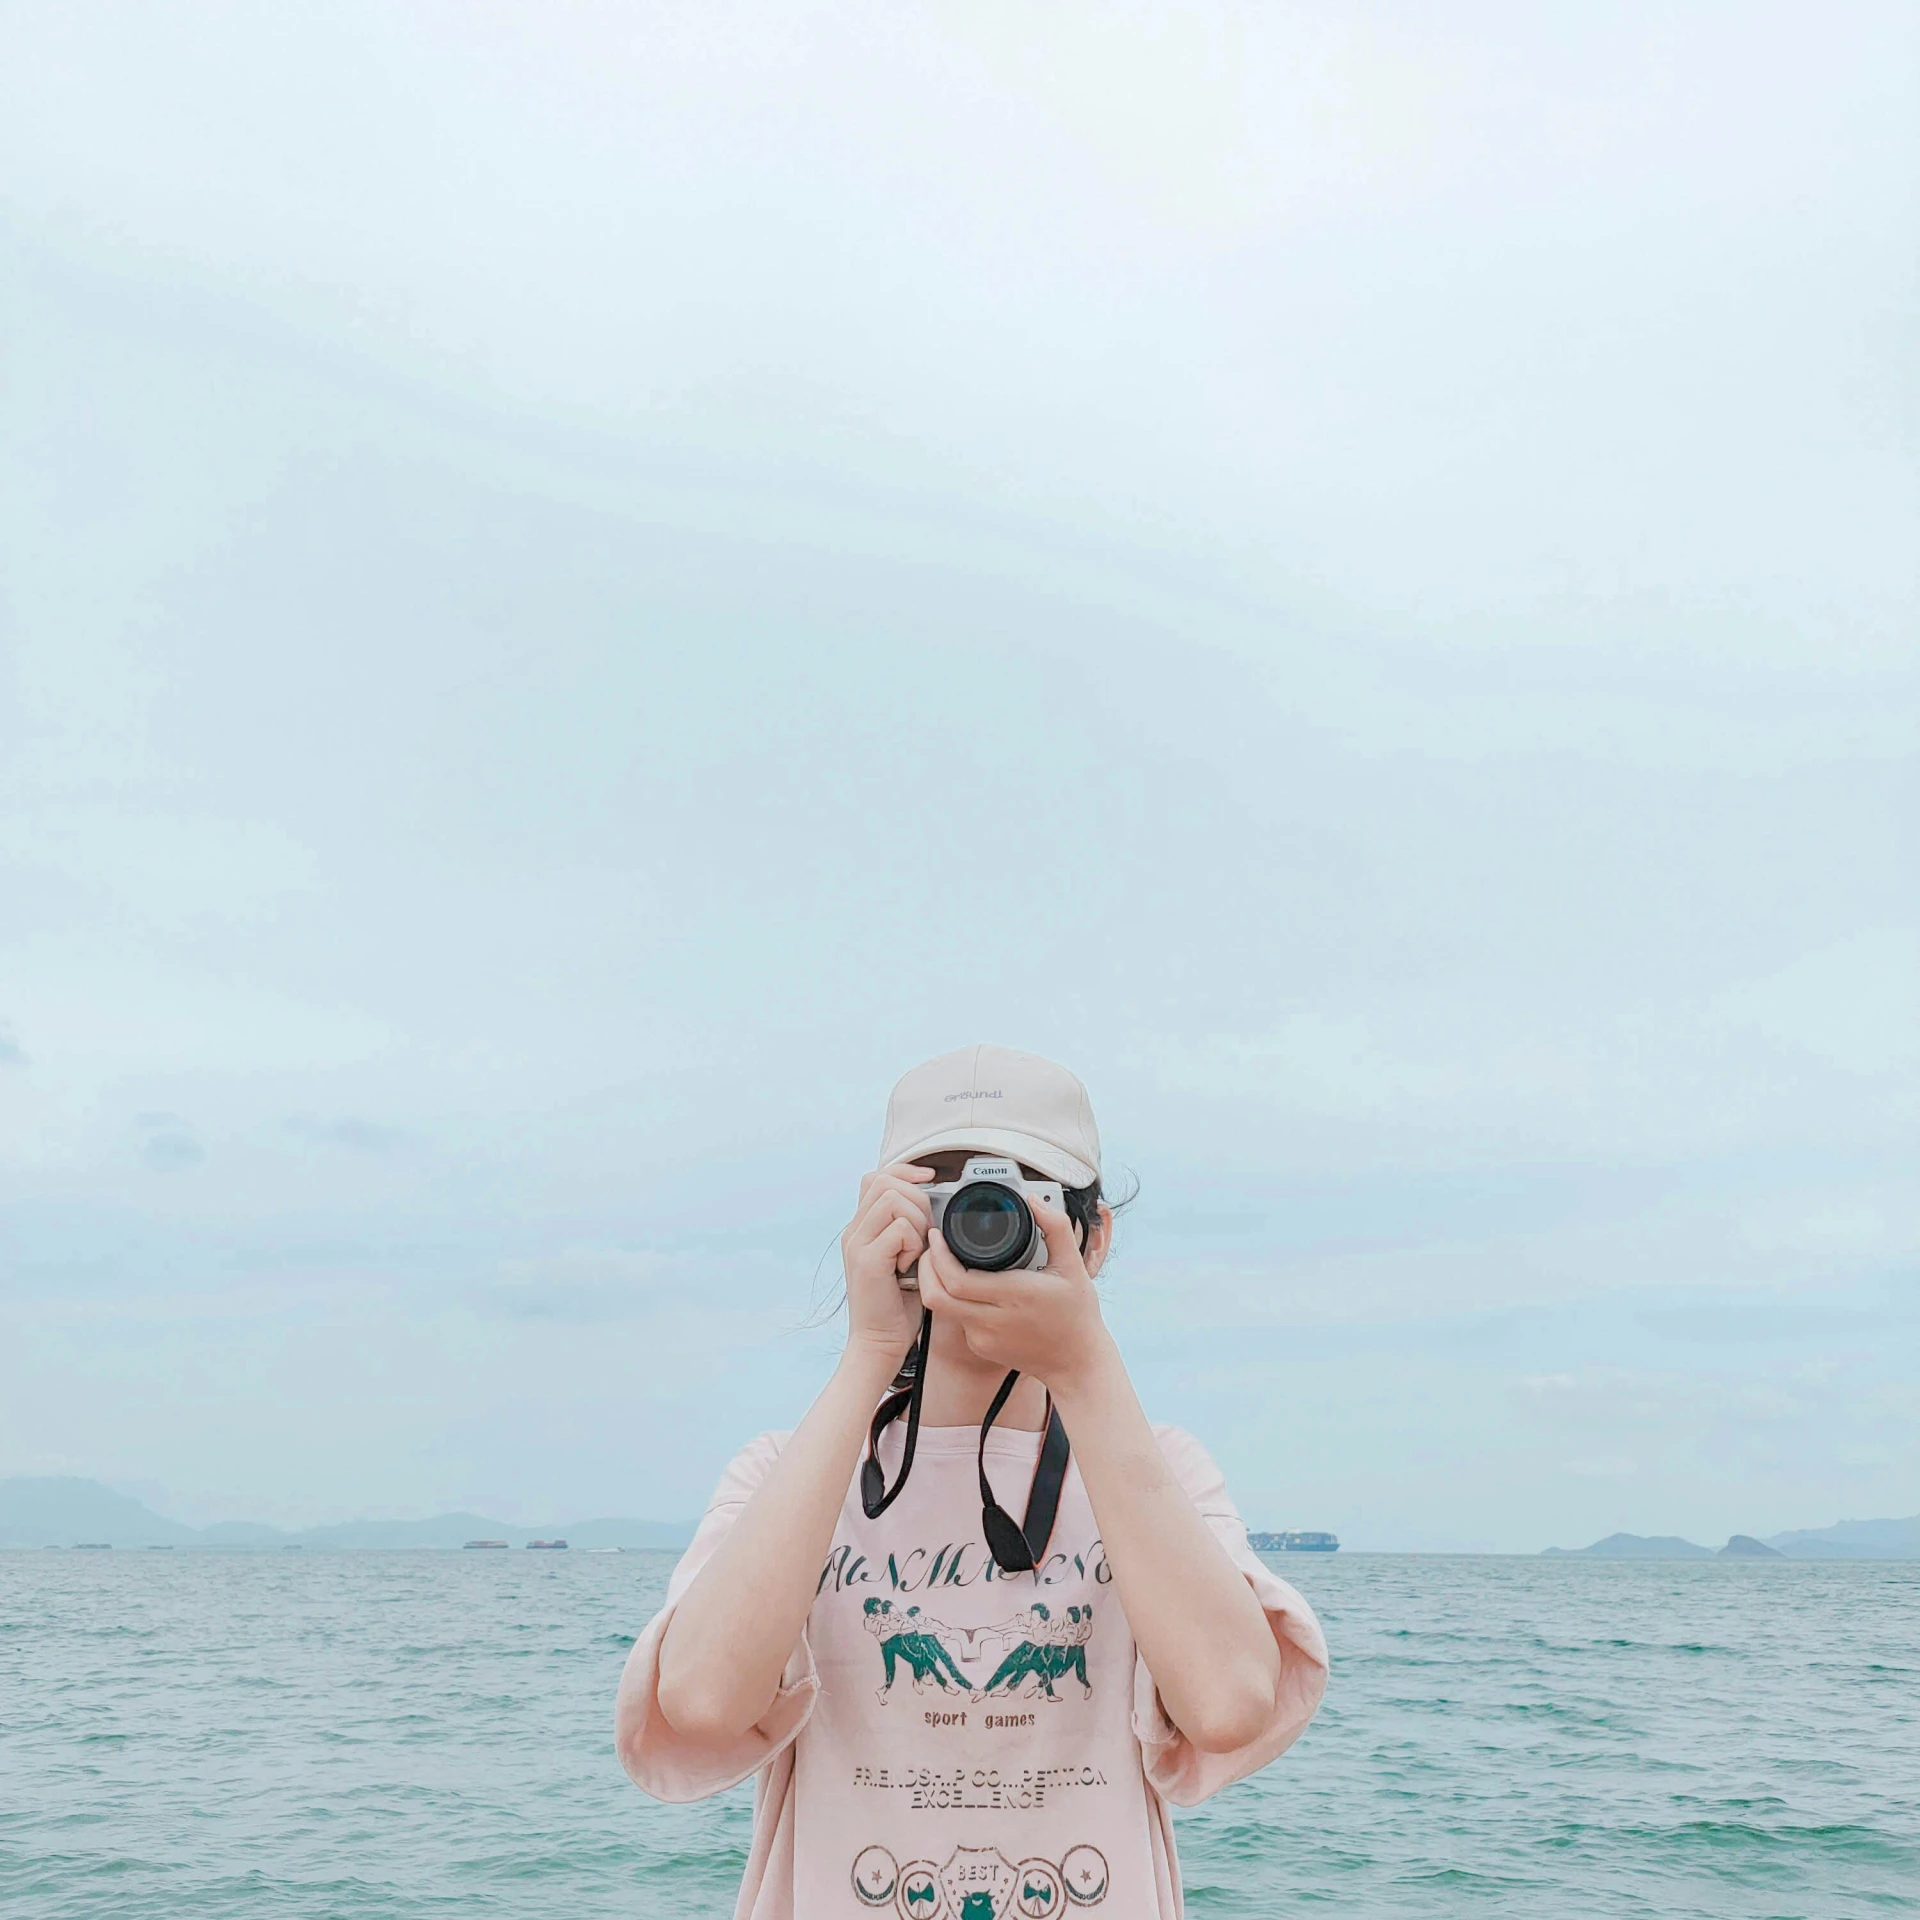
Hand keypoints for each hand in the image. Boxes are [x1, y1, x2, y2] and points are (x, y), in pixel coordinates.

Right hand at [839, 1162, 934, 1361]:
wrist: (879, 1343)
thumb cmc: (897, 1305)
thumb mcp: (902, 1258)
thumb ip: (908, 1230)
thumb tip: (932, 1201)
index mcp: (860, 1228)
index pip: (876, 1177)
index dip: (904, 1170)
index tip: (928, 1179)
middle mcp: (854, 1232)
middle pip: (886, 1183)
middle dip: (917, 1201)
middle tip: (923, 1236)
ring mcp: (857, 1244)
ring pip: (894, 1200)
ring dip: (916, 1223)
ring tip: (914, 1252)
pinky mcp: (867, 1261)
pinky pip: (900, 1229)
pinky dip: (913, 1245)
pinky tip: (908, 1267)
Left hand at [917, 1193, 1112, 1388]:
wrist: (1076, 1364)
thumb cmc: (1077, 1316)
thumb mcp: (1073, 1267)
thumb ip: (1056, 1228)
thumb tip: (1036, 1201)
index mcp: (1013, 1295)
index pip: (956, 1280)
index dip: (938, 1256)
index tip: (938, 1235)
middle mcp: (993, 1320)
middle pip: (936, 1296)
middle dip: (925, 1267)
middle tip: (931, 1246)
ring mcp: (983, 1338)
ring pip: (941, 1309)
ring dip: (935, 1283)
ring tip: (941, 1261)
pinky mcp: (980, 1348)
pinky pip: (957, 1319)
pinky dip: (953, 1300)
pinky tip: (965, 1286)